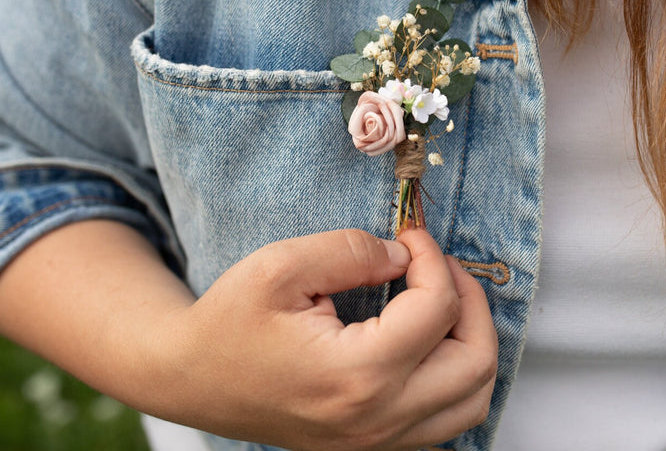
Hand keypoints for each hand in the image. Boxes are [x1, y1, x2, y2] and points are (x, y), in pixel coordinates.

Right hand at [147, 228, 498, 450]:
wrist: (191, 379)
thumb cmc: (228, 323)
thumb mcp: (280, 266)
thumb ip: (351, 251)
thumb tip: (403, 257)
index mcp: (356, 375)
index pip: (437, 309)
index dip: (432, 258)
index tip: (409, 235)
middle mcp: (377, 418)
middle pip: (475, 361)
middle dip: (469, 299)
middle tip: (438, 264)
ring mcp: (378, 441)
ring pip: (472, 399)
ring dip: (471, 341)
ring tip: (441, 300)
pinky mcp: (374, 444)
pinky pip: (447, 419)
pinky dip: (455, 376)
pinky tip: (428, 340)